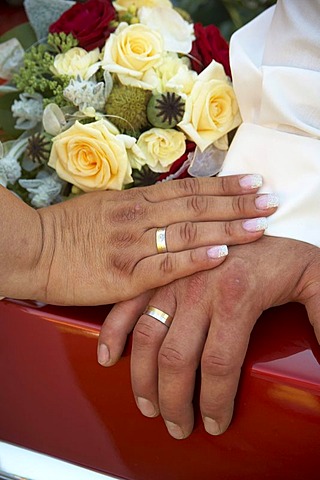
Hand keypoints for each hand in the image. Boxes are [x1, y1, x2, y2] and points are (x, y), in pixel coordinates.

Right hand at [20, 174, 274, 304]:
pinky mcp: (125, 276)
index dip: (224, 185)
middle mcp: (138, 218)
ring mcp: (133, 246)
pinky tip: (223, 255)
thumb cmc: (67, 229)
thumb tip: (170, 204)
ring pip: (188, 233)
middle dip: (238, 203)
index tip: (254, 180)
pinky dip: (196, 260)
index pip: (189, 189)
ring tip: (262, 225)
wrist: (32, 250)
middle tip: (271, 199)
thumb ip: (138, 207)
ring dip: (228, 228)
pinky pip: (166, 266)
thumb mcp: (105, 207)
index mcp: (135, 201)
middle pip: (197, 207)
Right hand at [98, 236, 319, 437]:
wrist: (260, 211)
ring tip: (148, 406)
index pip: (220, 365)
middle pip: (176, 359)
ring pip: (147, 337)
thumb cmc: (287, 251)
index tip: (216, 424)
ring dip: (142, 378)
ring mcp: (174, 278)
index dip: (216, 402)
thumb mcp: (316, 282)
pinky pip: (129, 304)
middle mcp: (198, 288)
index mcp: (237, 295)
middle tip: (178, 426)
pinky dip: (114, 331)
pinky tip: (109, 358)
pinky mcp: (160, 272)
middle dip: (175, 402)